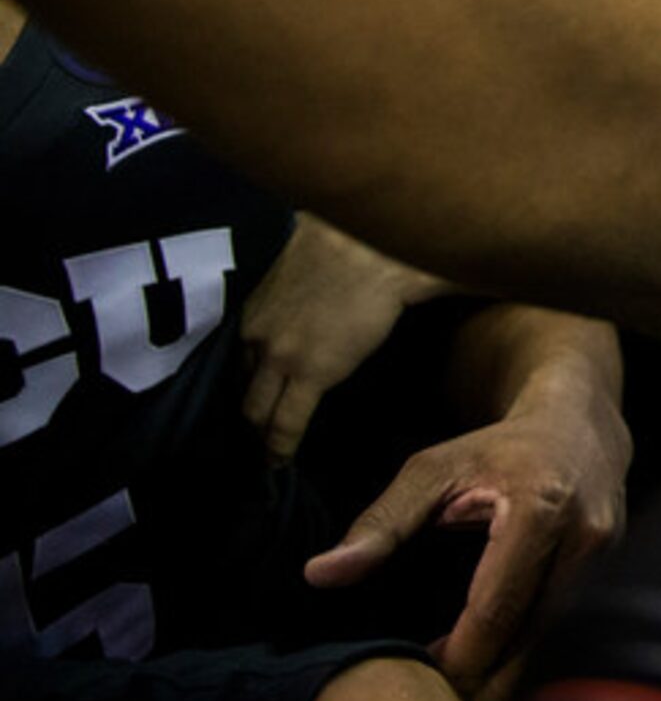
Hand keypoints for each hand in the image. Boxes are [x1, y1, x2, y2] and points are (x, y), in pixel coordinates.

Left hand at [243, 215, 447, 459]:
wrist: (378, 247)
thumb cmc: (355, 237)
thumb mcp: (306, 255)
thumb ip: (298, 275)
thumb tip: (311, 274)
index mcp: (256, 307)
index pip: (242, 357)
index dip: (250, 379)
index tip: (257, 393)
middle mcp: (256, 334)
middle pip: (242, 386)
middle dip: (247, 411)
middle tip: (256, 432)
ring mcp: (279, 356)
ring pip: (256, 409)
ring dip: (260, 431)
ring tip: (266, 451)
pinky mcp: (310, 374)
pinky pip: (286, 422)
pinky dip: (279, 448)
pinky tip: (278, 463)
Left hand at [306, 377, 627, 700]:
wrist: (581, 421)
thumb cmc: (497, 446)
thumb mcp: (432, 469)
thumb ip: (380, 524)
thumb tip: (320, 573)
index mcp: (541, 509)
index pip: (496, 609)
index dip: (457, 654)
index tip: (419, 670)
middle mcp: (585, 535)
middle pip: (527, 635)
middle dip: (479, 667)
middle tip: (432, 674)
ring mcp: (607, 555)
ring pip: (548, 636)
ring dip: (503, 657)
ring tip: (458, 660)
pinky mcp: (613, 568)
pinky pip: (563, 621)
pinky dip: (526, 638)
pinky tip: (493, 639)